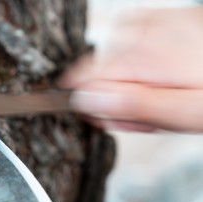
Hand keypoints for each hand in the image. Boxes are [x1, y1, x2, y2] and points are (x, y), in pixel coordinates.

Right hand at [60, 7, 202, 131]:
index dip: (93, 106)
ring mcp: (145, 22)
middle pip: (98, 73)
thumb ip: (132, 106)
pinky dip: (138, 66)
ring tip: (160, 94)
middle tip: (149, 112)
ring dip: (128, 83)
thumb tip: (83, 99)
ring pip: (112, 62)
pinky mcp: (152, 20)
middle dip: (116, 98)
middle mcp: (137, 33)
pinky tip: (158, 75)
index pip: (80, 80)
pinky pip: (127, 46)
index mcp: (140, 58)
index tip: (112, 118)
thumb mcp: (185, 112)